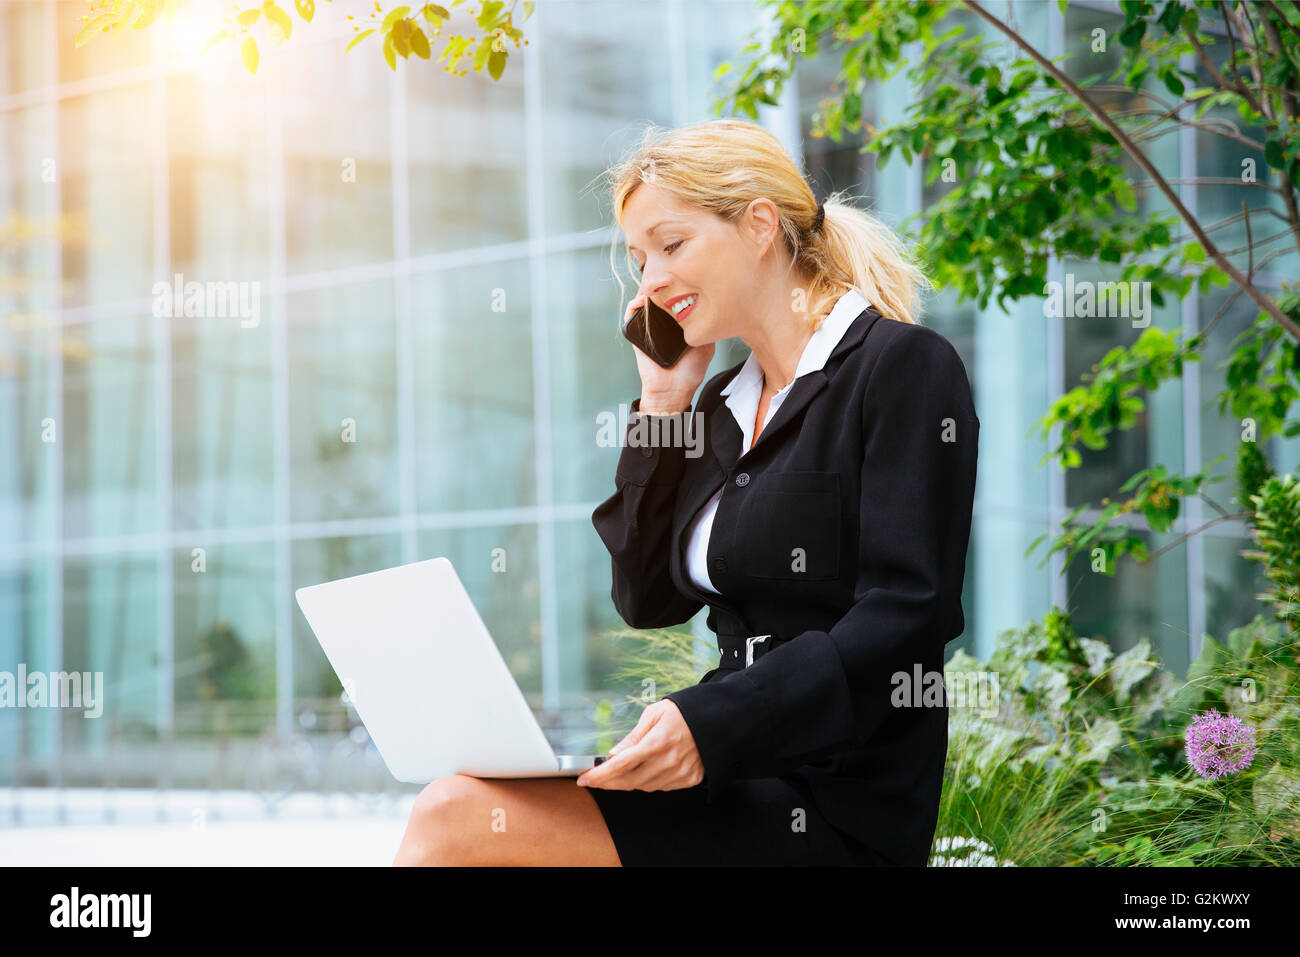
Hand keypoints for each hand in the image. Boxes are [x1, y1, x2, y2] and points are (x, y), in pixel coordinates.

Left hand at [576, 699, 703, 791]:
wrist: (718, 718)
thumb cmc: (683, 711)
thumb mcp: (654, 714)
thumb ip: (632, 737)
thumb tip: (612, 755)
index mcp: (657, 741)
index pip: (620, 765)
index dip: (599, 775)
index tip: (584, 779)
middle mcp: (668, 761)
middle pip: (628, 781)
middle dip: (608, 782)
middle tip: (595, 779)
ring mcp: (680, 773)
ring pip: (643, 787)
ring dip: (627, 782)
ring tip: (619, 771)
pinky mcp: (689, 779)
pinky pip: (660, 787)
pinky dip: (647, 781)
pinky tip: (644, 770)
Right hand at [624, 288, 713, 413]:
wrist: (673, 390)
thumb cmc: (689, 372)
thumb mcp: (706, 346)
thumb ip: (708, 328)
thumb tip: (715, 310)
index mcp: (678, 324)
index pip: (675, 298)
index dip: (679, 285)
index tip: (686, 276)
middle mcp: (662, 323)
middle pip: (659, 295)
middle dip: (663, 283)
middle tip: (670, 274)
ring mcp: (649, 327)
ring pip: (644, 300)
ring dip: (649, 289)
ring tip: (657, 284)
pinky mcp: (636, 334)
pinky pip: (631, 314)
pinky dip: (635, 303)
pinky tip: (644, 300)